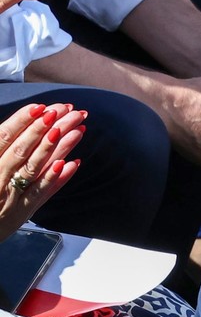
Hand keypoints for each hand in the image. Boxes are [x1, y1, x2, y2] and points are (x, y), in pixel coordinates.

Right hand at [0, 103, 84, 238]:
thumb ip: (1, 145)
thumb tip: (26, 120)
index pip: (3, 137)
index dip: (21, 121)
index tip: (40, 107)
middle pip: (23, 148)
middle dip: (46, 127)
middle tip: (68, 110)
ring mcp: (11, 194)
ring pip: (36, 167)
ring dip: (58, 147)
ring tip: (78, 130)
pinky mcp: (23, 209)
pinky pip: (42, 192)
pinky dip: (57, 177)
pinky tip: (73, 163)